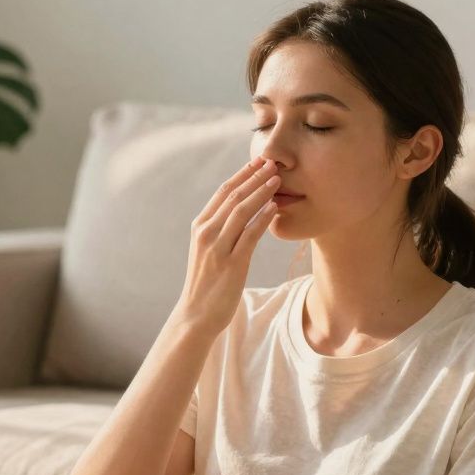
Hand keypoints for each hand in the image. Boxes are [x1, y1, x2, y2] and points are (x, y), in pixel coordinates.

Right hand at [171, 156, 280, 334]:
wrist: (196, 314)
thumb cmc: (206, 282)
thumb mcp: (208, 250)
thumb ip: (220, 229)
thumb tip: (240, 210)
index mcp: (200, 226)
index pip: (223, 191)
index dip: (243, 173)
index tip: (259, 160)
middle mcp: (206, 233)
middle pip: (234, 196)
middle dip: (255, 176)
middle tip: (274, 162)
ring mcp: (218, 248)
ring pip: (242, 211)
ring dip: (261, 192)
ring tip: (278, 179)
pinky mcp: (231, 264)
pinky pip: (250, 235)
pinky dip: (263, 219)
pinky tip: (275, 208)